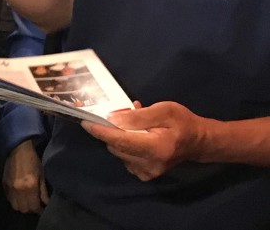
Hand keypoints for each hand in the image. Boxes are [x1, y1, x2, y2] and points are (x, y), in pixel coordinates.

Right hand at [2, 139, 48, 213]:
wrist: (18, 148)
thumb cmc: (32, 160)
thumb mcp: (41, 174)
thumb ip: (43, 191)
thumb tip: (46, 203)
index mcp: (30, 187)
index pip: (34, 207)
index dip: (39, 210)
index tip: (41, 208)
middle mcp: (19, 190)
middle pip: (24, 209)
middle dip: (30, 209)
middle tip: (34, 204)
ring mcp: (10, 188)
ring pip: (15, 206)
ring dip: (21, 206)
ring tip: (26, 201)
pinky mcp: (4, 184)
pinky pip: (9, 198)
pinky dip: (14, 200)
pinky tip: (19, 195)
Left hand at [82, 101, 206, 180]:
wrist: (198, 142)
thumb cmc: (182, 122)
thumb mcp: (163, 110)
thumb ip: (138, 116)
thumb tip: (112, 119)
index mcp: (157, 148)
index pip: (121, 140)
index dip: (101, 131)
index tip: (85, 122)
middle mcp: (150, 164)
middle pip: (116, 147)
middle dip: (110, 130)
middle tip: (119, 115)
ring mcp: (147, 172)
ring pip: (118, 153)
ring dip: (118, 137)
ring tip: (132, 125)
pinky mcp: (145, 174)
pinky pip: (124, 158)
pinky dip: (124, 146)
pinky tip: (135, 137)